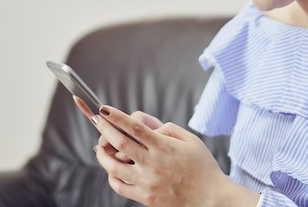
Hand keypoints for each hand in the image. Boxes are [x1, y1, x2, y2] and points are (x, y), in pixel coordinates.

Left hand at [89, 105, 258, 206]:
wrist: (211, 200)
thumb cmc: (204, 168)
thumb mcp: (191, 140)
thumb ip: (169, 129)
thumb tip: (149, 128)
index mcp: (164, 147)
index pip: (135, 127)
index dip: (116, 116)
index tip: (104, 109)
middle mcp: (152, 164)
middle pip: (119, 143)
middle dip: (104, 129)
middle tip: (96, 120)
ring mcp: (147, 182)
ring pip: (113, 167)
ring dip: (102, 154)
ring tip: (100, 147)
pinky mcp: (145, 198)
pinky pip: (119, 187)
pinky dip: (111, 176)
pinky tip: (111, 169)